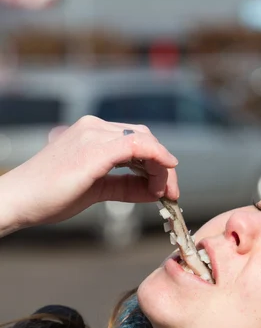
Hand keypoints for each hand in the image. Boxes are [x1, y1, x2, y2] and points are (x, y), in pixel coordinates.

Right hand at [0, 115, 178, 235]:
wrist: (21, 200)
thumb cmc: (51, 195)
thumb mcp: (96, 190)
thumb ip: (125, 186)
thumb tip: (156, 191)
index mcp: (92, 133)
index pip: (137, 141)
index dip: (157, 164)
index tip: (166, 190)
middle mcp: (94, 127)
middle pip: (145, 139)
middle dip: (163, 166)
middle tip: (172, 193)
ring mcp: (94, 135)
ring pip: (145, 141)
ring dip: (162, 167)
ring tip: (167, 193)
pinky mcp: (95, 149)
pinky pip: (137, 145)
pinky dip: (156, 157)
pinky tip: (166, 171)